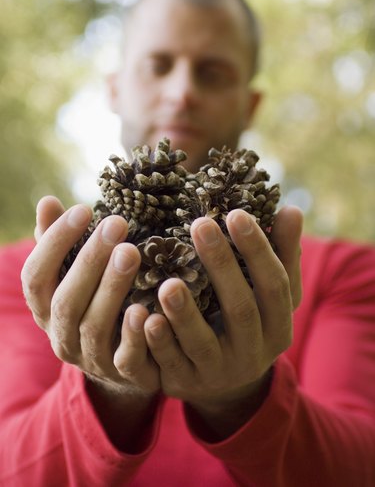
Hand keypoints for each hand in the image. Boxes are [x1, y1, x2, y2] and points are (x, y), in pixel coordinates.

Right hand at [22, 196, 159, 396]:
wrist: (118, 361)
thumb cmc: (93, 303)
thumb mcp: (73, 276)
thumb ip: (59, 243)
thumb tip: (47, 201)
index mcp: (45, 309)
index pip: (36, 276)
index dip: (54, 243)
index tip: (83, 209)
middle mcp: (61, 336)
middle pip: (66, 300)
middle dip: (89, 261)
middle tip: (117, 224)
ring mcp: (90, 359)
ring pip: (93, 327)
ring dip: (112, 289)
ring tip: (132, 251)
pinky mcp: (123, 375)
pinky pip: (126, 359)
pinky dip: (135, 335)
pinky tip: (148, 308)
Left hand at [142, 206, 302, 437]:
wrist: (228, 385)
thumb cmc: (250, 320)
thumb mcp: (271, 295)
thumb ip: (282, 255)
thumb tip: (291, 210)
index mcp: (278, 325)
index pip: (275, 284)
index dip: (257, 250)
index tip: (236, 213)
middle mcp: (253, 352)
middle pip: (240, 309)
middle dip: (222, 266)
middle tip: (201, 225)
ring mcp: (217, 372)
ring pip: (202, 343)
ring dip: (185, 313)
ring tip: (169, 282)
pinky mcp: (184, 383)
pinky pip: (169, 365)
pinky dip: (158, 343)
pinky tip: (146, 318)